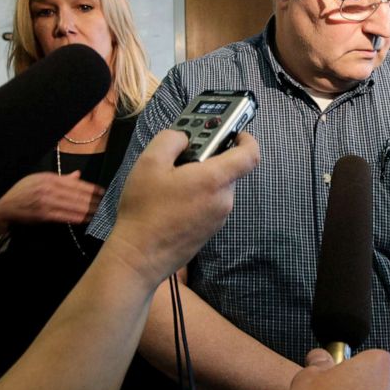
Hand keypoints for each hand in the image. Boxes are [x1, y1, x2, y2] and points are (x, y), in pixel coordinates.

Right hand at [0, 171, 104, 232]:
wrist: (2, 204)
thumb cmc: (22, 190)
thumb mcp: (40, 179)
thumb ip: (61, 179)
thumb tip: (78, 175)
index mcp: (51, 178)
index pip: (77, 183)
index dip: (92, 189)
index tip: (105, 193)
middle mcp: (50, 188)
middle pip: (78, 195)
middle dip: (94, 201)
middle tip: (109, 205)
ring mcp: (47, 202)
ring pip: (74, 206)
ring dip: (89, 211)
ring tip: (102, 213)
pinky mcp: (43, 214)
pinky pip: (65, 216)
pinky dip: (77, 218)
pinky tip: (87, 219)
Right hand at [105, 130, 259, 284]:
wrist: (139, 257)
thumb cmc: (144, 211)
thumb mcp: (149, 162)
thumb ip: (171, 139)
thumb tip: (184, 137)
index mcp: (214, 180)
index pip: (250, 155)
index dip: (247, 139)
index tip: (235, 133)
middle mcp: (223, 200)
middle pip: (228, 169)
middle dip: (208, 158)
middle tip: (181, 157)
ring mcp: (218, 218)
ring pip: (216, 187)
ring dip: (200, 178)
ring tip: (170, 182)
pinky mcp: (209, 231)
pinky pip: (209, 204)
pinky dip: (197, 196)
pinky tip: (171, 201)